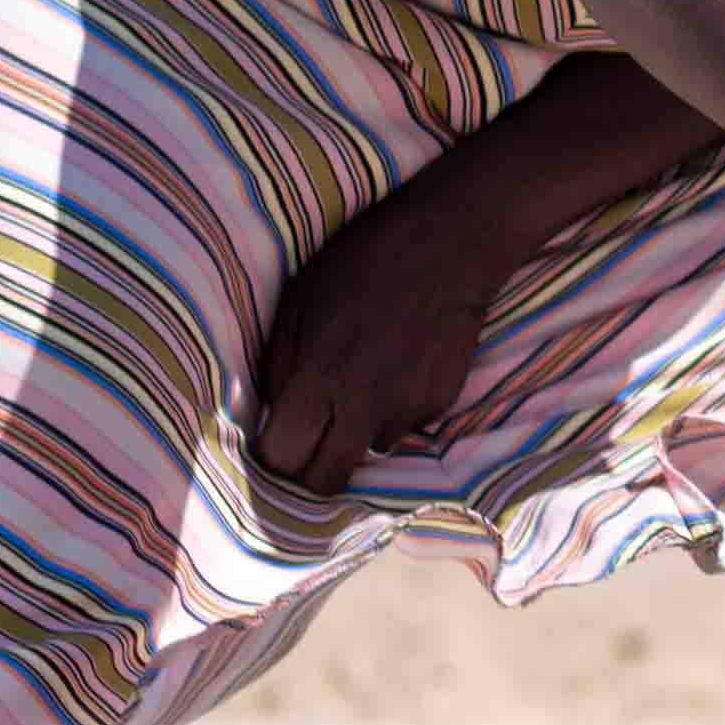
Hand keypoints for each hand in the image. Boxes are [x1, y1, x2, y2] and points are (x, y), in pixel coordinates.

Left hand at [252, 160, 536, 493]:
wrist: (451, 244)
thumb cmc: (363, 262)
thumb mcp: (298, 299)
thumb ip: (279, 364)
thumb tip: (274, 414)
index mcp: (319, 376)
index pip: (284, 457)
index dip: (273, 456)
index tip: (276, 443)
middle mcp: (365, 404)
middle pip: (327, 479)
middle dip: (311, 469)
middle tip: (310, 442)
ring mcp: (409, 407)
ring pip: (368, 449)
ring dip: (359, 428)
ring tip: (365, 380)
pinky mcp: (441, 402)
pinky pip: (405, 422)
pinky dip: (396, 406)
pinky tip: (400, 364)